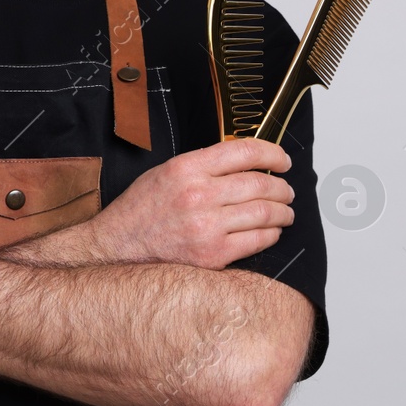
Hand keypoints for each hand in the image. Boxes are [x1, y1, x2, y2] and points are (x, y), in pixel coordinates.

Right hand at [83, 138, 295, 269]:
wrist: (118, 247)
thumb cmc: (140, 211)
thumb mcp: (164, 173)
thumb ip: (202, 166)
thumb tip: (243, 164)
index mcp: (186, 168)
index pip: (244, 152)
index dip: (272, 154)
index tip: (282, 160)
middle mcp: (198, 194)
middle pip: (260, 183)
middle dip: (282, 187)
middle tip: (286, 190)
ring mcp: (207, 226)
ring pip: (265, 212)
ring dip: (282, 211)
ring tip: (285, 212)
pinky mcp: (213, 253)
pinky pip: (258, 240)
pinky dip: (271, 234)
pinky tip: (270, 231)